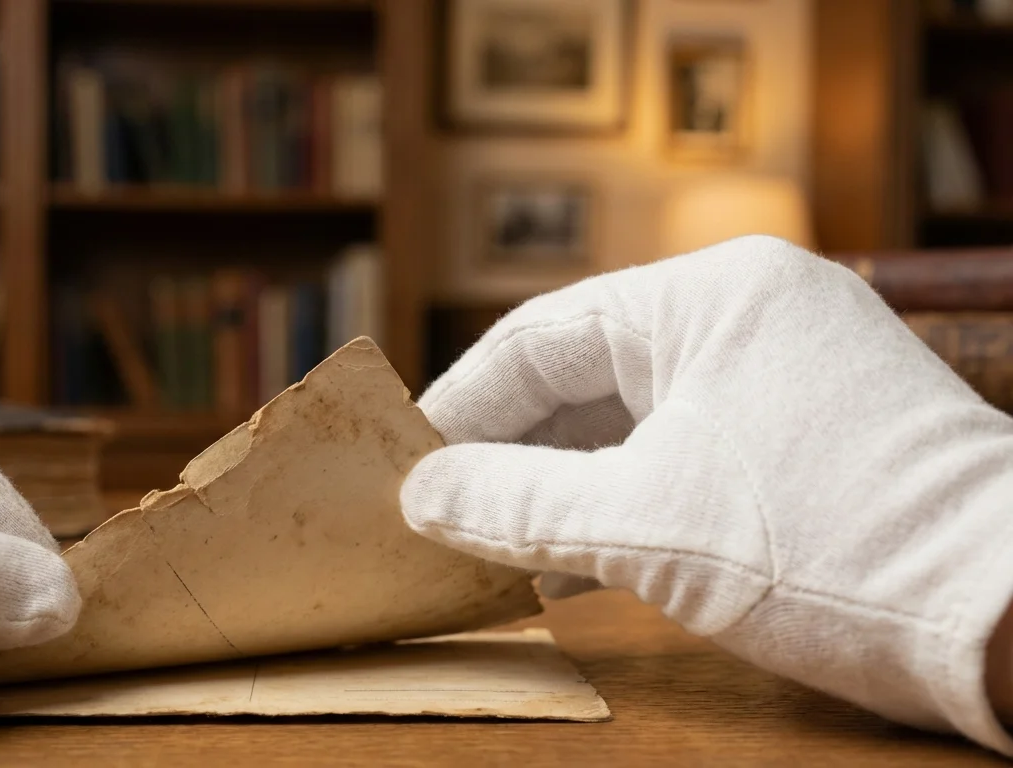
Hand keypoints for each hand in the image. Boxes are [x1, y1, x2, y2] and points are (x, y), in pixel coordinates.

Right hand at [400, 236, 1012, 753]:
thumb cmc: (830, 549)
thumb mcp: (644, 524)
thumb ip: (514, 501)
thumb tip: (419, 494)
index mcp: (710, 294)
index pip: (541, 337)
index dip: (459, 407)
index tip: (400, 467)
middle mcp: (751, 311)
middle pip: (586, 376)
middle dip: (508, 453)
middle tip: (438, 517)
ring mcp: (788, 368)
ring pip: (635, 419)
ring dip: (562, 485)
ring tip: (492, 549)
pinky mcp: (812, 428)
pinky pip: (685, 448)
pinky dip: (626, 498)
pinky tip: (574, 556)